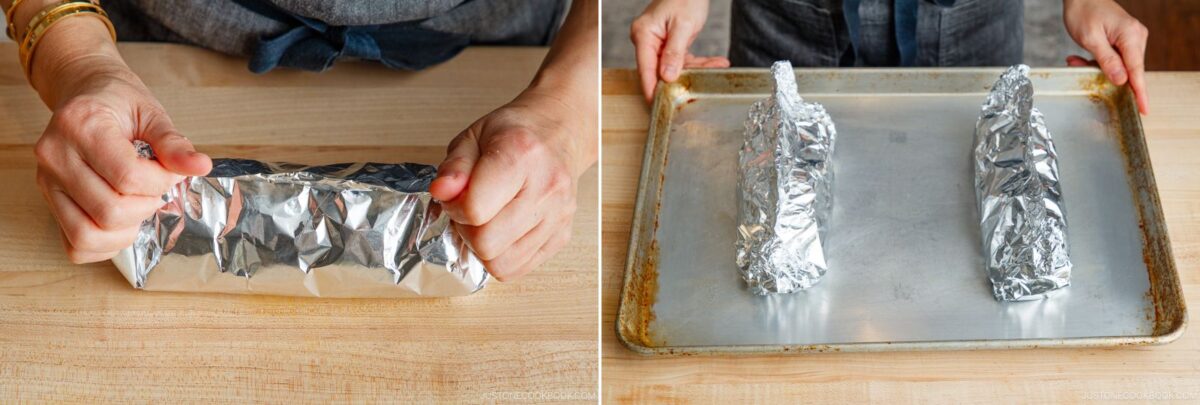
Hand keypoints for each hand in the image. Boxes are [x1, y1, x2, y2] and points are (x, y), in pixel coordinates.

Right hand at [34, 57, 211, 262]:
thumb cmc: (119, 102)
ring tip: (139, 207)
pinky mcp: (49, 201)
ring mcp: (47, 181)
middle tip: (156, 189)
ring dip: (124, 232)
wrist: (85, 92)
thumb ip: (173, 143)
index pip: (128, 177)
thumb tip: (201, 166)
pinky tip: (122, 223)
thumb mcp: (151, 113)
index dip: (161, 182)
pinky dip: (104, 245)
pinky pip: (74, 245)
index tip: (172, 171)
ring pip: (86, 235)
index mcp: (81, 126)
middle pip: (109, 211)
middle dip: (146, 206)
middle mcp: (55, 156)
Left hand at [429, 90, 591, 280]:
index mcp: (521, 155)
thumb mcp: (473, 137)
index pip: (475, 209)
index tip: (456, 197)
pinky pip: (520, 268)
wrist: (558, 134)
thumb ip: (454, 167)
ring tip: (487, 221)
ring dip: (484, 248)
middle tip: (470, 211)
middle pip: (487, 242)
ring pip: (503, 263)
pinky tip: (503, 231)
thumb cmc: (514, 133)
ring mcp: (559, 215)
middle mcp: (547, 187)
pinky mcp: (562, 235)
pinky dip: (503, 256)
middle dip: (467, 231)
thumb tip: (441, 192)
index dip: (454, 208)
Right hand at [631, 0, 728, 102]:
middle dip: (681, 80)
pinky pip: (681, 60)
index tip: (658, 107)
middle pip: (659, 70)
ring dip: (696, 69)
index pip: (645, 68)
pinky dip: (698, 63)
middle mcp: (647, 40)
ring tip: (717, 66)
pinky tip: (716, 62)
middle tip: (696, 92)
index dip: (651, 89)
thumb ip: (674, 53)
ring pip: (674, 67)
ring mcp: (657, 43)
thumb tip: (667, 77)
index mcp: (643, 34)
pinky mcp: (669, 45)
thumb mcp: (683, 25)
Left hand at [1063, 0, 1148, 113]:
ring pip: (1119, 66)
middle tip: (1078, 67)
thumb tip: (1122, 80)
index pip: (1137, 71)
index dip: (1139, 92)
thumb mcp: (1090, 39)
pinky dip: (1098, 62)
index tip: (1144, 109)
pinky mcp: (1124, 40)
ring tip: (1075, 60)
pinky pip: (1115, 59)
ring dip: (1097, 68)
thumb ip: (1106, 61)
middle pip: (1128, 70)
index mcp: (1130, 36)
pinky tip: (1080, 58)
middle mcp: (1136, 37)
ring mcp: (1131, 39)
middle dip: (1105, 76)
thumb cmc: (1083, 12)